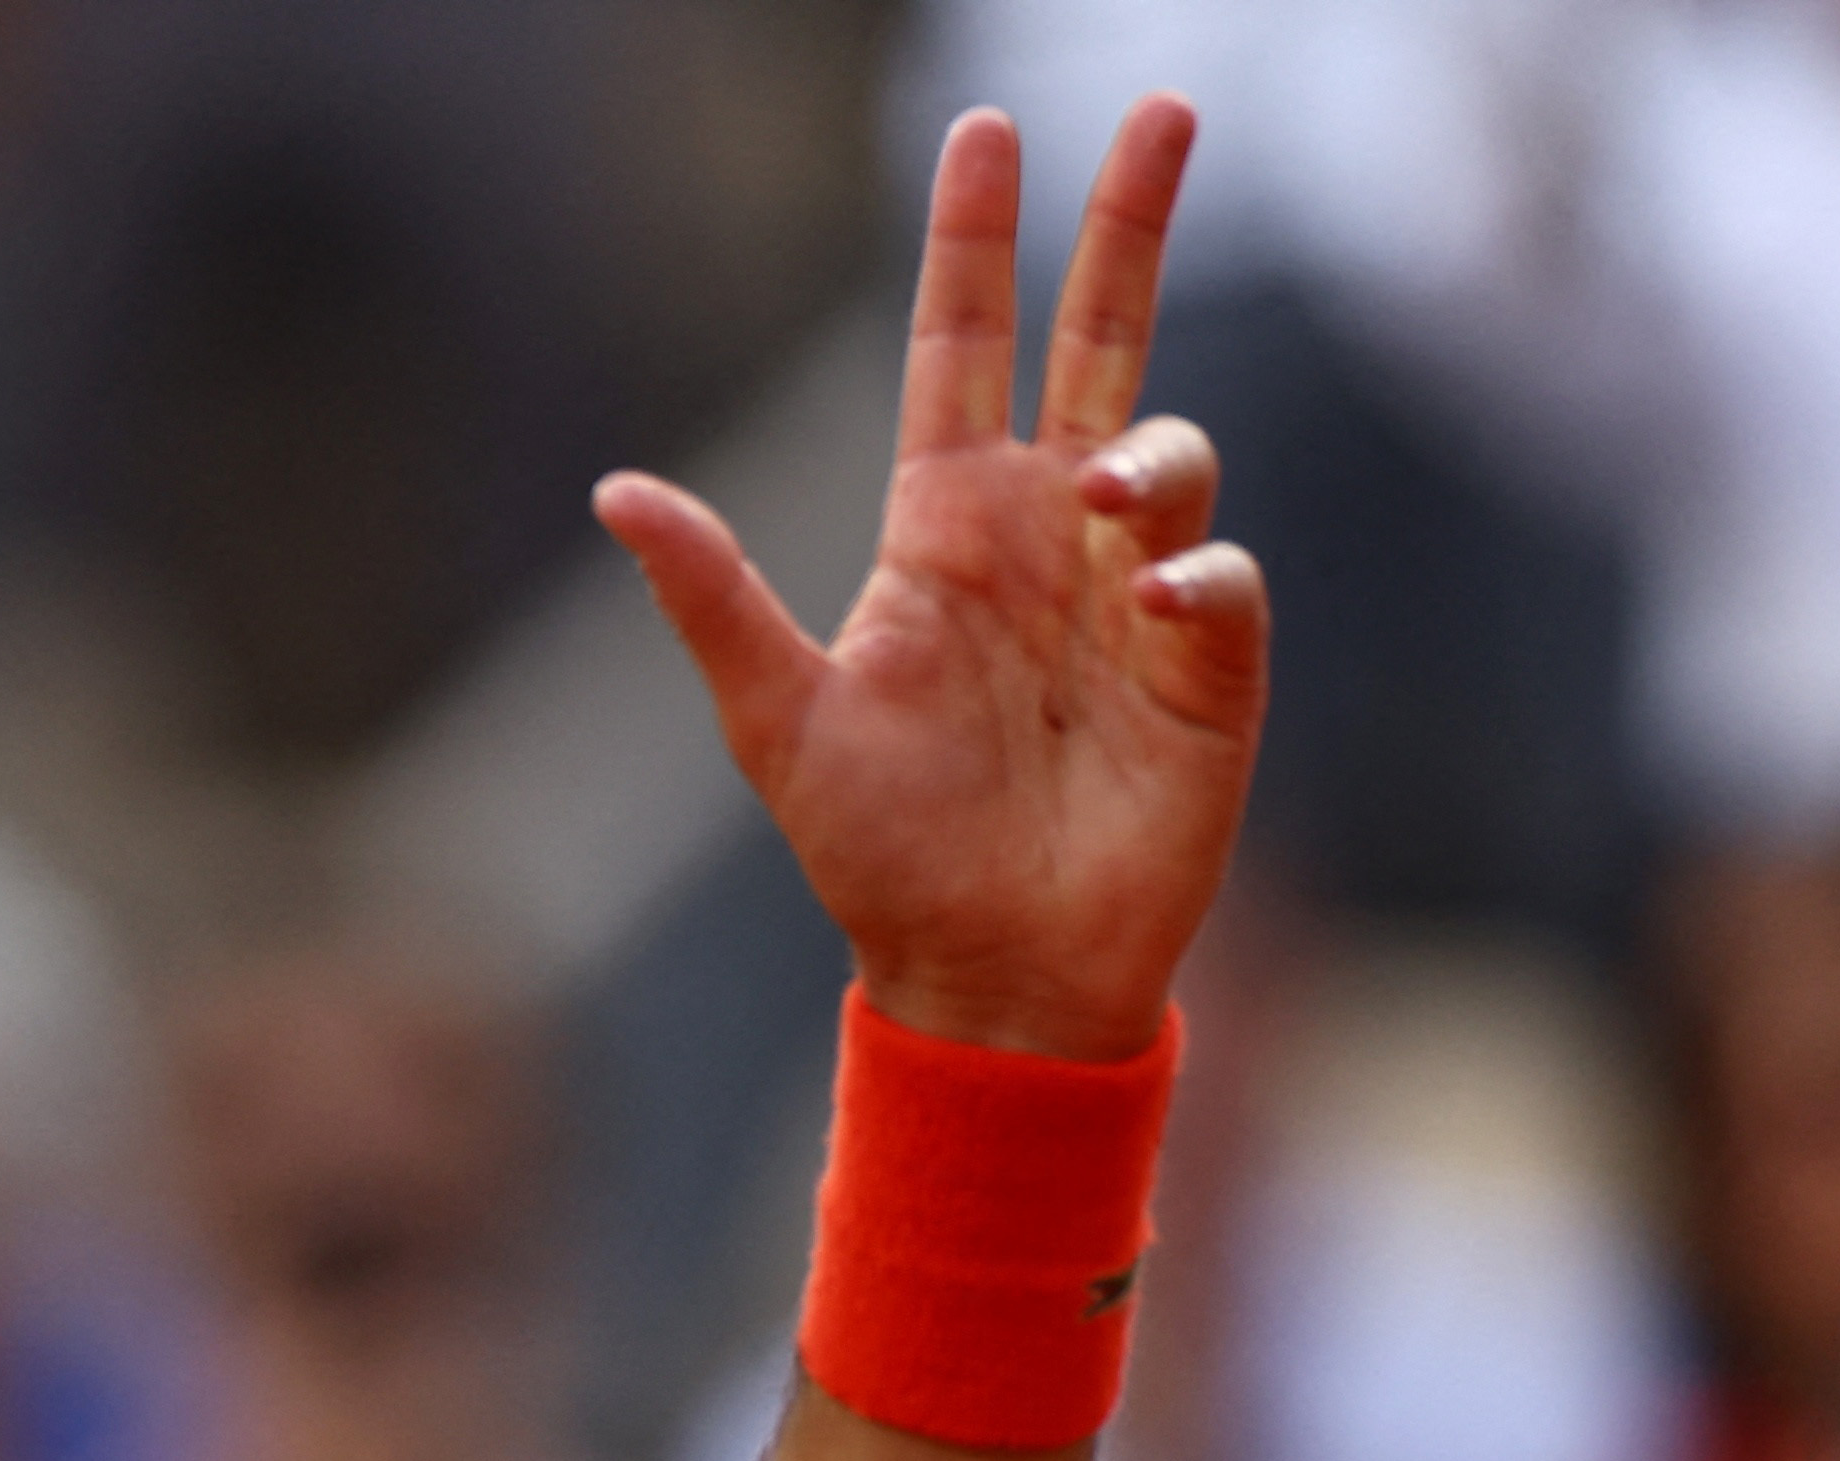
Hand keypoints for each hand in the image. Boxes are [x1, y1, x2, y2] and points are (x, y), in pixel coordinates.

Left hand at [598, 98, 1265, 1066]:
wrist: (987, 971)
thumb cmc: (878, 851)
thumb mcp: (779, 721)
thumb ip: (713, 598)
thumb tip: (617, 492)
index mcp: (945, 526)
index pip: (964, 347)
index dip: (976, 243)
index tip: (987, 134)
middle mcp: (1049, 534)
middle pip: (1098, 338)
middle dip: (1128, 223)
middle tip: (1161, 110)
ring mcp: (1136, 591)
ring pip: (1171, 447)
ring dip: (1150, 453)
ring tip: (1114, 502)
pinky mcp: (1208, 663)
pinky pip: (1221, 575)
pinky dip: (1197, 573)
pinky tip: (1158, 603)